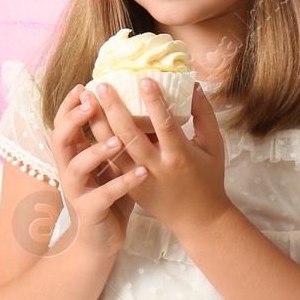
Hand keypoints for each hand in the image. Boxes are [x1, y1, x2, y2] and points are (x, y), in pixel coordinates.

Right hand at [49, 83, 147, 254]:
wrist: (102, 239)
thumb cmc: (111, 195)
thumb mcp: (113, 163)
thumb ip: (116, 138)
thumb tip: (138, 107)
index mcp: (73, 155)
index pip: (63, 123)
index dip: (69, 105)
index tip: (83, 86)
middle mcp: (69, 170)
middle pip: (60, 139)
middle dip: (73, 119)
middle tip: (91, 104)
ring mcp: (76, 190)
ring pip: (77, 166)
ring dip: (96, 151)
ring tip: (118, 140)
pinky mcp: (89, 211)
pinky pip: (104, 195)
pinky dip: (123, 182)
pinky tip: (142, 172)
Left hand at [89, 78, 230, 237]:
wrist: (198, 219)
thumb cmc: (208, 177)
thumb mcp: (213, 146)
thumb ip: (204, 114)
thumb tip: (192, 85)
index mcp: (180, 156)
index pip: (165, 125)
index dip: (154, 102)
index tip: (143, 79)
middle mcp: (157, 168)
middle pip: (131, 136)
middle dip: (114, 109)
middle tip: (101, 85)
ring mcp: (140, 179)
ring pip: (114, 149)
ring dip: (98, 124)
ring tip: (86, 101)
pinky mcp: (130, 186)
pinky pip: (111, 162)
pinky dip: (99, 143)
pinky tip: (90, 124)